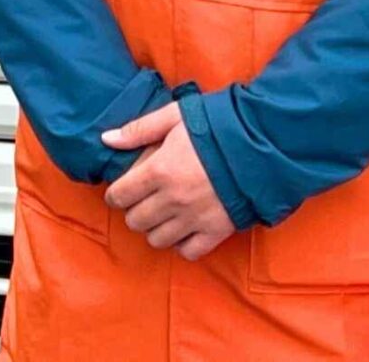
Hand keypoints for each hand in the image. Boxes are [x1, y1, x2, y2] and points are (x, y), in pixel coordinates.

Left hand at [102, 104, 234, 261]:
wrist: (262, 143)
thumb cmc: (216, 125)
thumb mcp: (174, 117)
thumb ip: (138, 130)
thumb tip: (106, 139)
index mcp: (158, 171)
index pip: (119, 196)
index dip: (116, 195)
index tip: (121, 192)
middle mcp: (172, 200)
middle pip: (136, 221)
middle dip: (134, 211)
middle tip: (144, 201)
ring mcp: (194, 219)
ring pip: (158, 240)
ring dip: (155, 229)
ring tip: (163, 215)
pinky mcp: (216, 231)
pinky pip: (189, 251)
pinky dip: (182, 244)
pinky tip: (184, 229)